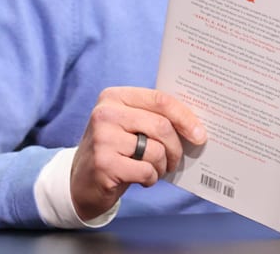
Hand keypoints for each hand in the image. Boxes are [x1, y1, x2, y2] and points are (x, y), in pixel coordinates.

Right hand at [70, 86, 206, 221]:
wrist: (80, 183)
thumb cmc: (115, 151)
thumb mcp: (128, 126)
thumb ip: (153, 118)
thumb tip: (195, 125)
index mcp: (114, 96)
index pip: (160, 99)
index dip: (185, 117)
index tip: (200, 134)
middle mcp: (105, 113)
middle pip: (161, 126)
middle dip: (176, 147)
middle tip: (176, 160)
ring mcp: (102, 138)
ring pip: (155, 150)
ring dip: (162, 166)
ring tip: (156, 170)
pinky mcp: (104, 164)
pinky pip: (146, 171)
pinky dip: (151, 178)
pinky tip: (142, 179)